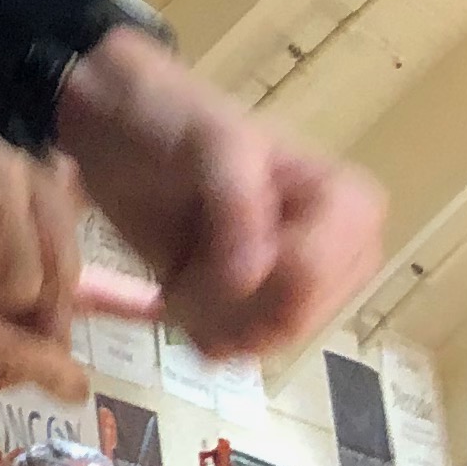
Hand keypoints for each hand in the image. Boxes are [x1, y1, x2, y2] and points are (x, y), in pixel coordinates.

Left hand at [56, 31, 384, 359]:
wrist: (119, 126)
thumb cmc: (173, 117)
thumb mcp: (211, 142)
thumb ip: (237, 204)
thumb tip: (252, 278)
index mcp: (347, 204)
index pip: (312, 276)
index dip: (255, 280)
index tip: (208, 249)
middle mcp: (335, 252)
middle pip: (292, 320)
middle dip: (228, 304)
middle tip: (183, 270)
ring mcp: (295, 284)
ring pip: (266, 341)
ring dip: (209, 318)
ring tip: (178, 277)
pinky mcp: (254, 306)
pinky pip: (242, 348)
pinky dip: (200, 330)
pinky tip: (176, 294)